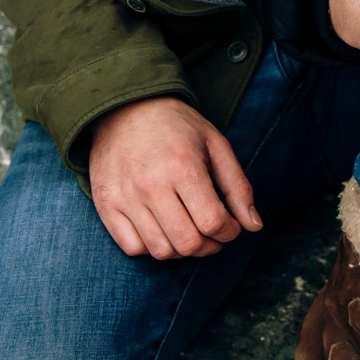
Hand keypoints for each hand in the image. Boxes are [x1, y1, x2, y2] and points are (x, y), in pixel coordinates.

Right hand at [88, 95, 260, 259]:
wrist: (125, 108)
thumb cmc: (177, 126)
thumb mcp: (215, 145)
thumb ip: (237, 186)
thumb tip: (253, 226)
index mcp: (183, 166)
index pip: (213, 222)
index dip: (229, 232)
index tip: (231, 226)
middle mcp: (151, 185)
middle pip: (188, 243)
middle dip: (210, 246)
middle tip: (214, 235)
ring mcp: (125, 197)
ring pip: (161, 251)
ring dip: (183, 251)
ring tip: (191, 232)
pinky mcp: (106, 205)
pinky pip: (133, 247)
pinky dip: (152, 248)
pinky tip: (163, 230)